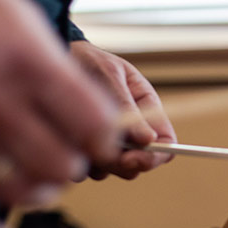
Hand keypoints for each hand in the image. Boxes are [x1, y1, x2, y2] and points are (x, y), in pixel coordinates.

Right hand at [0, 0, 119, 227]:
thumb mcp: (31, 26)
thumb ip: (66, 77)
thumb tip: (106, 124)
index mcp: (30, 64)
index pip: (94, 126)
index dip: (108, 141)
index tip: (105, 141)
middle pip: (62, 162)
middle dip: (76, 164)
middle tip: (71, 156)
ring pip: (19, 187)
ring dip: (41, 190)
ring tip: (44, 180)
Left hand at [69, 39, 176, 179]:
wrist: (61, 57)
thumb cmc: (89, 61)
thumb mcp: (110, 76)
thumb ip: (126, 107)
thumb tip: (148, 140)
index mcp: (148, 109)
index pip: (166, 144)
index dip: (154, 157)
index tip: (132, 159)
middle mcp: (133, 130)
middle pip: (139, 164)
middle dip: (120, 162)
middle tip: (96, 151)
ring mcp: (111, 142)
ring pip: (112, 169)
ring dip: (96, 160)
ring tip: (75, 132)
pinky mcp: (89, 149)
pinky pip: (87, 170)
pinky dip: (77, 160)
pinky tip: (66, 137)